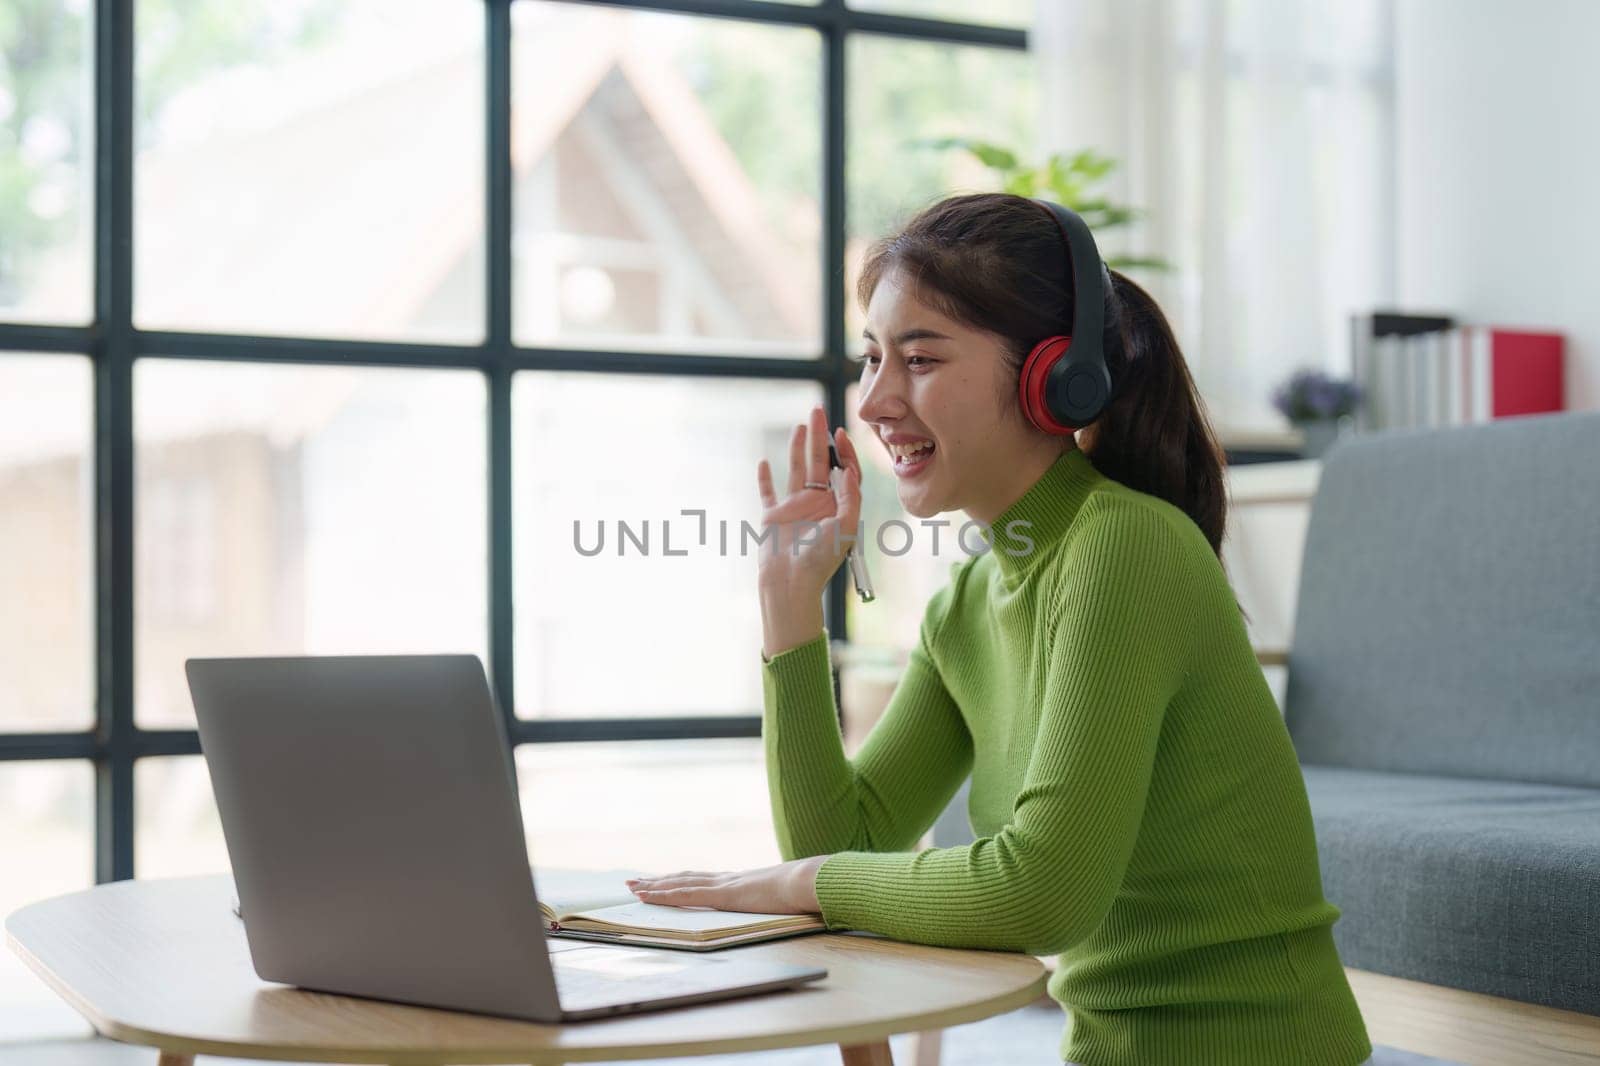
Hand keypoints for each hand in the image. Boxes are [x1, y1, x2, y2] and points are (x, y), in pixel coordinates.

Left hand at [625, 856, 828, 914]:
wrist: (811, 881)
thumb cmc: (805, 891)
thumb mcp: (786, 899)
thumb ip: (778, 902)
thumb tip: (785, 908)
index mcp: (741, 881)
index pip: (704, 879)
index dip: (682, 880)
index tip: (664, 880)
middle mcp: (728, 879)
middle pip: (685, 877)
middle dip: (659, 881)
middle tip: (634, 882)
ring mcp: (724, 885)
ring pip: (679, 884)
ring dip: (654, 886)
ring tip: (632, 888)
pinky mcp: (723, 895)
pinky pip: (686, 895)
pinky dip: (664, 895)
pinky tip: (647, 896)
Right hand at [754, 404, 863, 598]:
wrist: (791, 582)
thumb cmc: (821, 560)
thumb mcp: (845, 528)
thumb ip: (850, 497)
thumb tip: (849, 469)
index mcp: (838, 507)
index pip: (845, 472)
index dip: (844, 451)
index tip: (840, 432)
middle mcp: (818, 505)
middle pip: (820, 464)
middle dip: (820, 437)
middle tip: (817, 411)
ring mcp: (794, 509)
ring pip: (797, 471)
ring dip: (798, 449)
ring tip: (799, 426)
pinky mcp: (773, 516)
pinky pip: (768, 492)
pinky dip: (765, 478)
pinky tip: (764, 462)